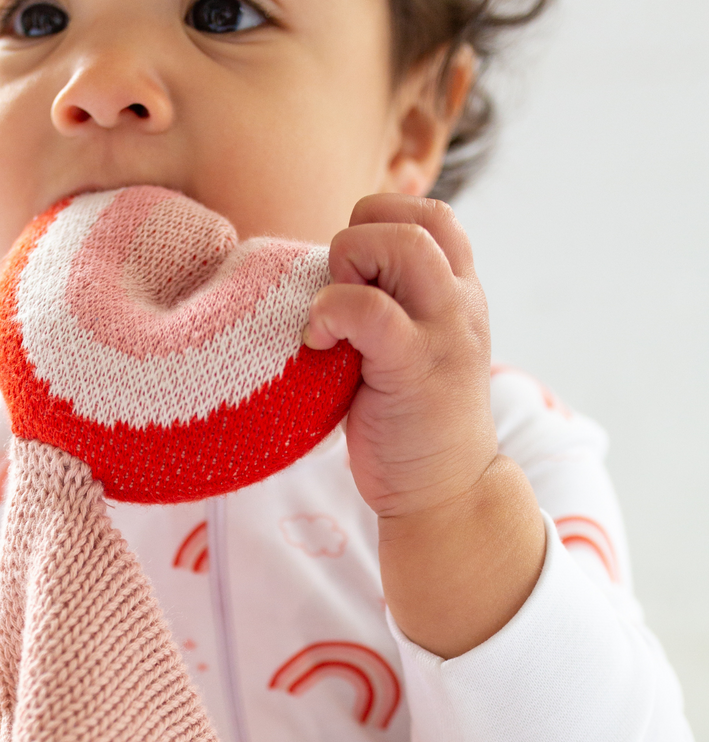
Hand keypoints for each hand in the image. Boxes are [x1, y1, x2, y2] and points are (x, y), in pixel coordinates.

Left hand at [305, 193, 493, 520]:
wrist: (444, 491)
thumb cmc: (410, 423)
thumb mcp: (409, 347)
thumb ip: (389, 304)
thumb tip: (328, 271)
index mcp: (459, 292)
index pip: (431, 214)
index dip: (379, 221)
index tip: (350, 272)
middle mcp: (461, 302)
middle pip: (415, 218)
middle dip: (358, 237)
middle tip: (336, 293)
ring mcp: (445, 332)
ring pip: (401, 245)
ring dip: (346, 266)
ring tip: (330, 317)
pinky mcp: (415, 367)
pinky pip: (370, 309)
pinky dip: (331, 312)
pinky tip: (317, 343)